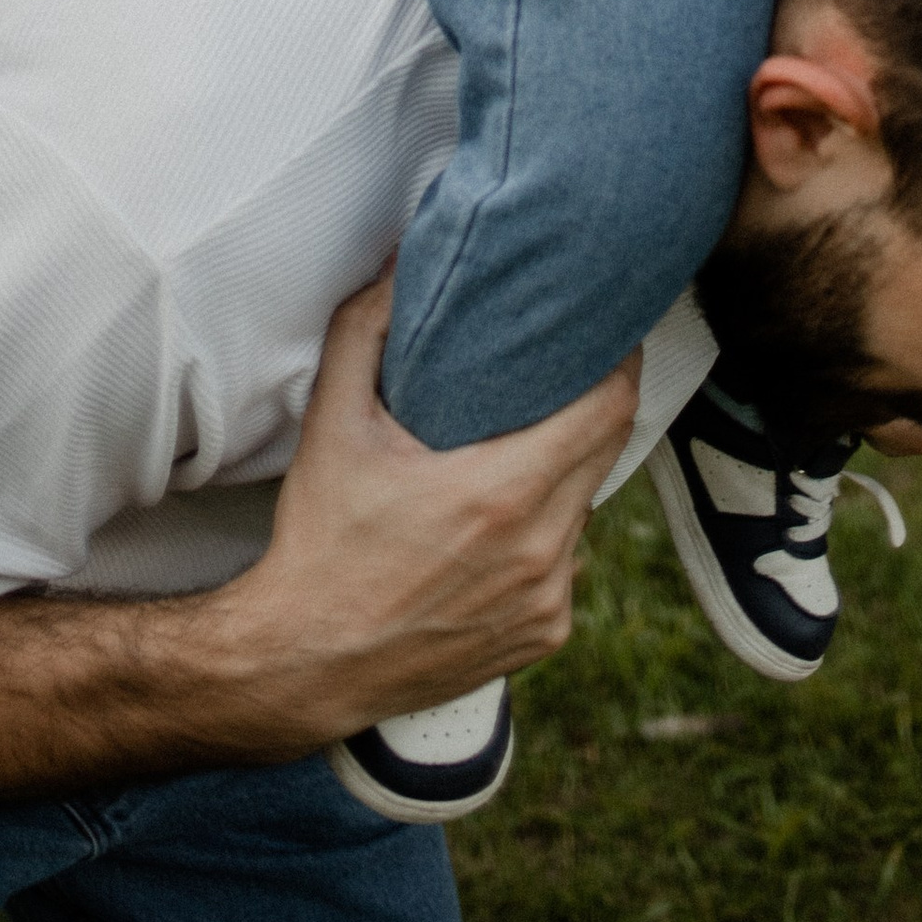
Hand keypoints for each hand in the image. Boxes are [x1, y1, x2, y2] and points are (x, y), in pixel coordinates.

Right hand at [247, 274, 640, 734]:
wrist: (304, 663)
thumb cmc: (320, 541)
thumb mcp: (333, 424)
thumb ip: (365, 330)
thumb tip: (398, 259)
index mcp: (502, 494)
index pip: (609, 409)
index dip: (618, 361)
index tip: (604, 331)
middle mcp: (541, 552)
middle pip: (607, 451)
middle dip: (592, 405)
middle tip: (567, 370)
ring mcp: (548, 601)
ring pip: (584, 508)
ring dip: (563, 473)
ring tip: (521, 447)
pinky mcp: (542, 636)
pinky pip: (566, 563)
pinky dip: (545, 535)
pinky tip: (498, 525)